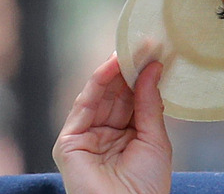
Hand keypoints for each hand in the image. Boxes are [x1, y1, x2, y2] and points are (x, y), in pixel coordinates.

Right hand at [53, 53, 172, 193]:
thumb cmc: (146, 186)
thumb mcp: (154, 138)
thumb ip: (150, 103)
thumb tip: (152, 67)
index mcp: (126, 135)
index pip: (131, 98)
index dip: (141, 75)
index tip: (154, 51)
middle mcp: (104, 134)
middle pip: (115, 94)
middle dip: (128, 68)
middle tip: (144, 43)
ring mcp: (85, 138)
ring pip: (98, 95)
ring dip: (114, 71)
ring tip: (131, 49)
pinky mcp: (69, 143)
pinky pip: (83, 106)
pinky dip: (97, 84)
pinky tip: (113, 66)